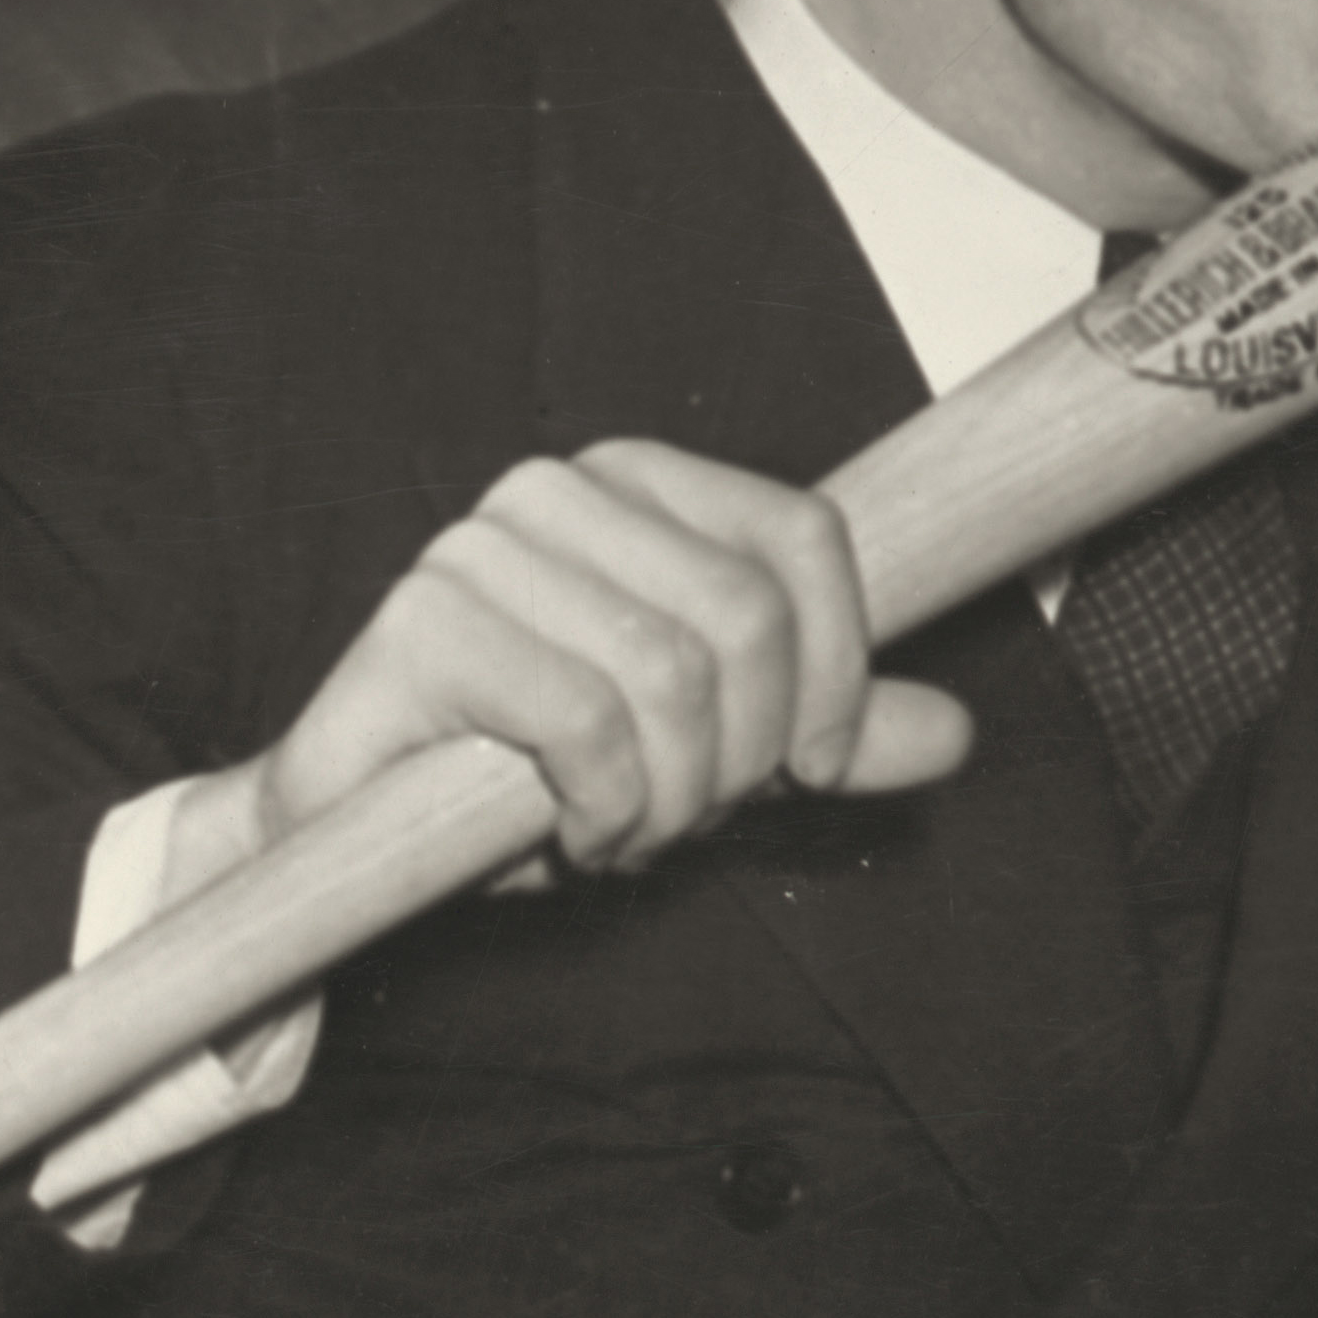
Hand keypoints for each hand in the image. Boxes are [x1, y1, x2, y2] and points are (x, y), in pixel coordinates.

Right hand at [217, 440, 972, 879]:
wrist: (367, 833)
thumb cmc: (541, 774)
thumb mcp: (712, 752)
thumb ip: (824, 734)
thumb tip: (949, 732)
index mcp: (642, 484)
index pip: (803, 534)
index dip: (840, 669)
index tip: (814, 767)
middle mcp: (561, 488)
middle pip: (747, 615)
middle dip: (747, 752)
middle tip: (693, 813)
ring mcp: (482, 545)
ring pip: (670, 673)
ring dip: (674, 795)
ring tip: (630, 827)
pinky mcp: (423, 622)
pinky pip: (584, 722)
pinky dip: (608, 809)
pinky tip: (574, 831)